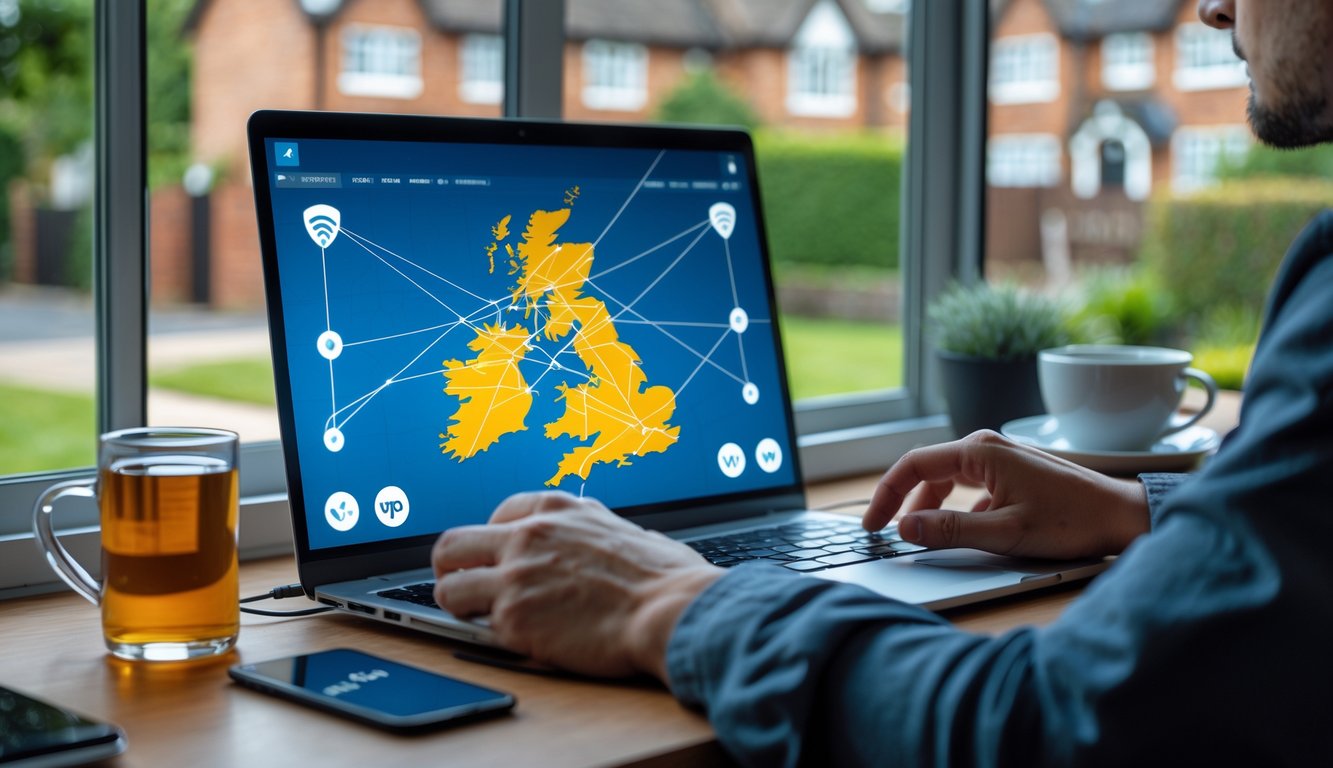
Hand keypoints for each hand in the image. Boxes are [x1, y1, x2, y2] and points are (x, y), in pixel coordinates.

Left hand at [431, 491, 722, 679]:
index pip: (500, 514)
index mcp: (559, 509)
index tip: (499, 558)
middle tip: (461, 585)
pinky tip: (506, 643)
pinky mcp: (513, 618)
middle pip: (454, 543)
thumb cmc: (667, 579)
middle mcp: (529, 535)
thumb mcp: (633, 532)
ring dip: (457, 605)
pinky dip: (486, 638)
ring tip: (473, 620)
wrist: (669, 612)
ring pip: (449, 586)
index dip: (495, 540)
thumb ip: (607, 535)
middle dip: (452, 567)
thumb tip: (625, 546)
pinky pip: (474, 627)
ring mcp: (515, 576)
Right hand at [863, 431, 1149, 558]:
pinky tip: (960, 531)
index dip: (886, 495)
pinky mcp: (1012, 472)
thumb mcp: (1004, 532)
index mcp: (980, 451)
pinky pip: (969, 487)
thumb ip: (950, 530)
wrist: (1121, 516)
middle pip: (927, 471)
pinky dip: (955, 508)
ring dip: (929, 506)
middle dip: (903, 501)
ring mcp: (1000, 458)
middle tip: (888, 533)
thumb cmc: (1071, 521)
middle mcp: (987, 447)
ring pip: (947, 479)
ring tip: (920, 535)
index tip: (873, 525)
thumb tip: (906, 530)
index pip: (913, 465)